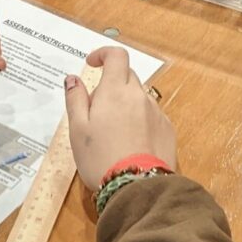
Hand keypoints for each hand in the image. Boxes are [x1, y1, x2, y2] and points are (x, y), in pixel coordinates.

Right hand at [64, 47, 176, 191]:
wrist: (137, 187)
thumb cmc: (100, 158)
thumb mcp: (78, 130)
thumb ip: (75, 99)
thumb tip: (73, 79)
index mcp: (115, 91)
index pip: (116, 56)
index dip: (103, 54)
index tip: (92, 64)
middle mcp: (139, 96)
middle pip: (127, 76)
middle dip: (111, 84)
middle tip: (96, 110)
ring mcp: (156, 112)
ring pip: (139, 97)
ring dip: (125, 103)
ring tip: (112, 132)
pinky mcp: (167, 129)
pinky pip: (151, 115)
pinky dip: (139, 120)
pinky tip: (130, 142)